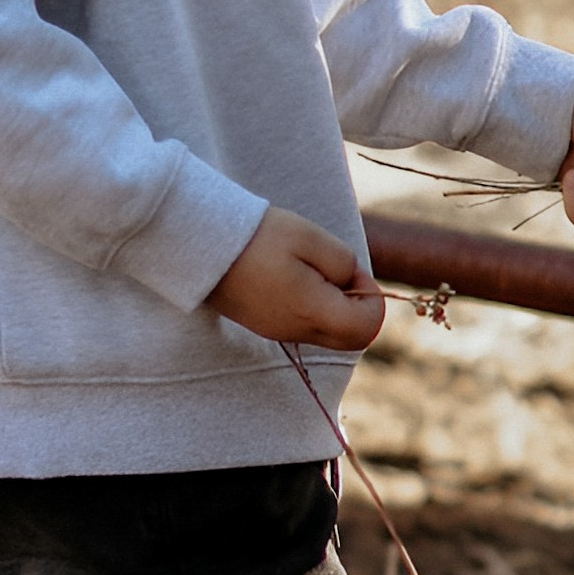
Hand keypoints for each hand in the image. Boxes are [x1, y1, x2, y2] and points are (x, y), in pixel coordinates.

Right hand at [207, 206, 385, 349]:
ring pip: (326, 332)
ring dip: (332, 305)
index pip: (367, 327)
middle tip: (335, 271)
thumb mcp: (312, 238)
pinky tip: (290, 275)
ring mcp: (278, 331)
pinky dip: (311, 305)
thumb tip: (352, 282)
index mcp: (312, 312)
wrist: (202, 243)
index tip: (349, 269)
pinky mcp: (264, 325)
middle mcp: (297, 331)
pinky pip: (303, 325)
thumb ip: (344, 264)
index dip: (371, 297)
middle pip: (351, 338)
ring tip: (307, 268)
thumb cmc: (260, 236)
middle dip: (356, 306)